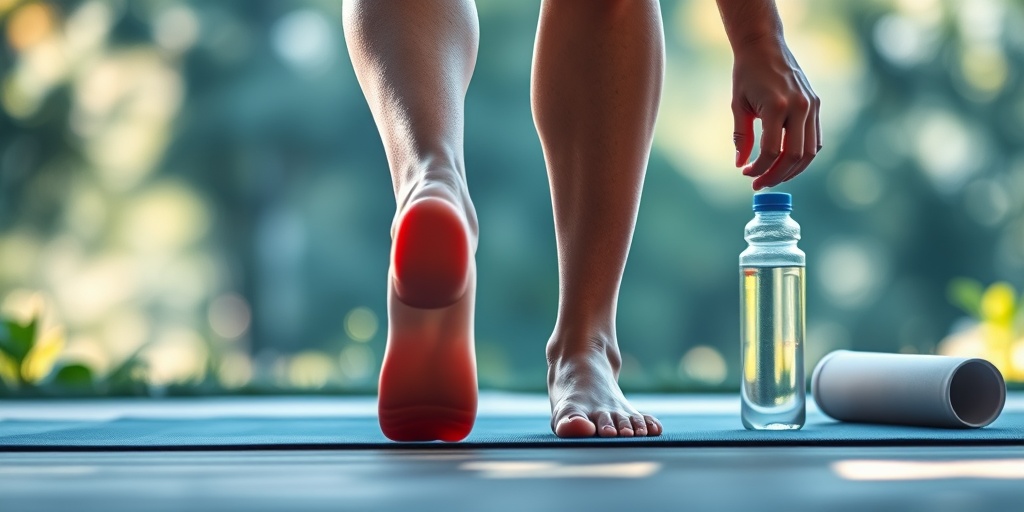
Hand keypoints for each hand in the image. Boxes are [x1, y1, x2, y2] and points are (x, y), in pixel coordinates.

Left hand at [731, 39, 819, 189]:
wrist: (764, 45)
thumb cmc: (746, 74)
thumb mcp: (738, 105)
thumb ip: (741, 138)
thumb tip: (741, 164)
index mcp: (777, 106)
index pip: (772, 151)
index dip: (759, 169)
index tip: (746, 174)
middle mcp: (799, 107)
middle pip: (794, 156)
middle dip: (776, 176)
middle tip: (760, 184)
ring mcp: (811, 105)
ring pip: (809, 151)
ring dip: (792, 170)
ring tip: (774, 177)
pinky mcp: (815, 104)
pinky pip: (815, 138)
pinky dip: (803, 155)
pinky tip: (786, 162)